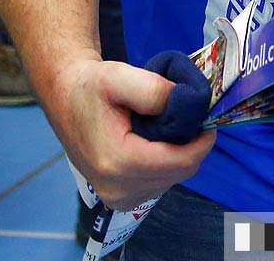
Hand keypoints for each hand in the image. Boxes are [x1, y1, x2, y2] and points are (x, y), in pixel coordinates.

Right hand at [45, 56, 214, 207]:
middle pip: (180, 172)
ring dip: (178, 155)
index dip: (202, 142)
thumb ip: (154, 89)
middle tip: (185, 119)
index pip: (180, 162)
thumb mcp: (119, 76)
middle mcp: (116, 189)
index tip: (207, 120)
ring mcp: (116, 198)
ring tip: (165, 128)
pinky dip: (166, 164)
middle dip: (191, 146)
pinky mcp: (119, 198)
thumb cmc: (90, 87)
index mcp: (117, 162)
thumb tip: (186, 103)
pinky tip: (156, 143)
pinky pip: (159, 183)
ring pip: (172, 179)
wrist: (65, 99)